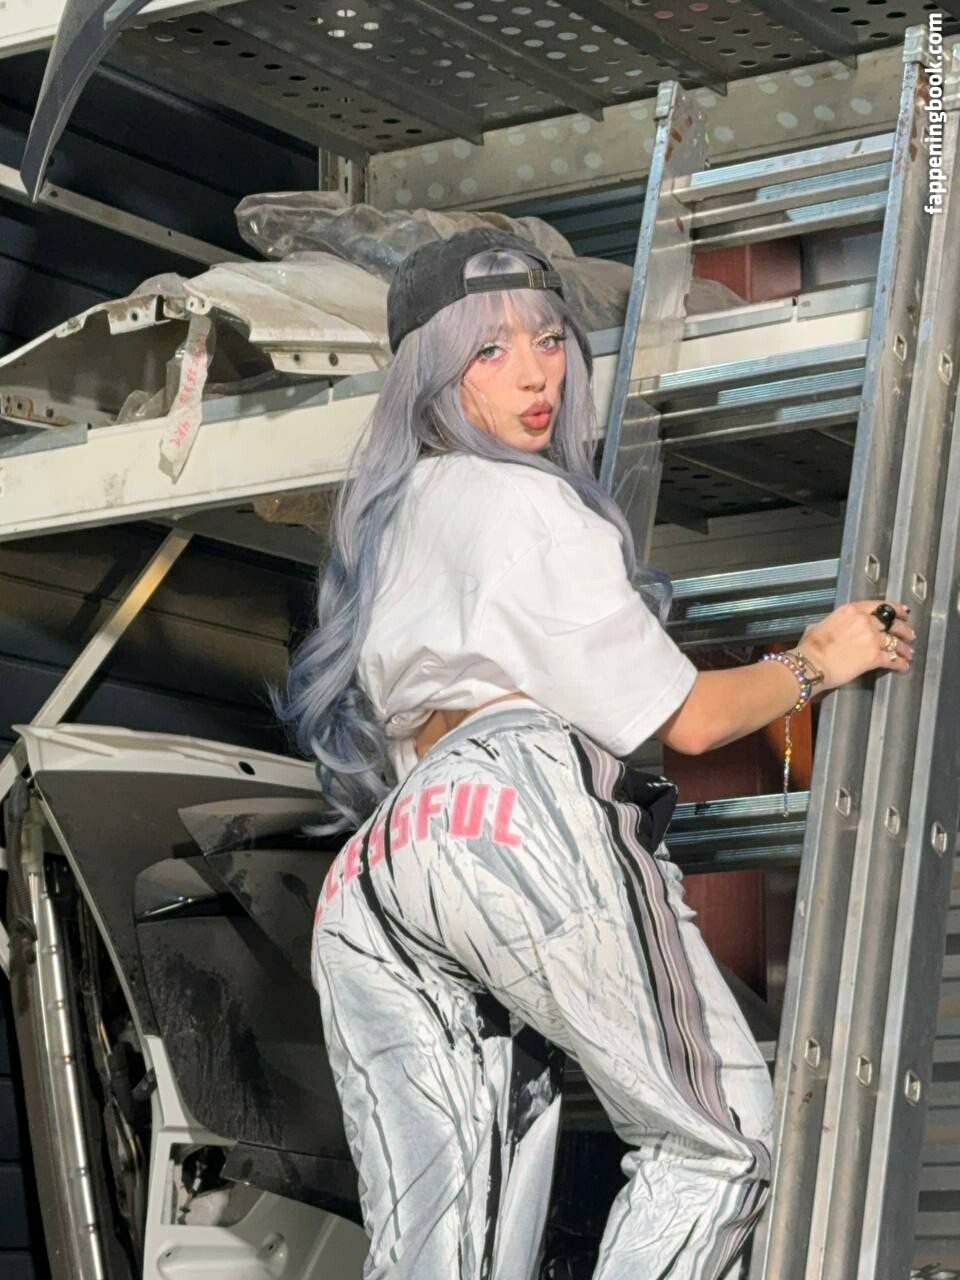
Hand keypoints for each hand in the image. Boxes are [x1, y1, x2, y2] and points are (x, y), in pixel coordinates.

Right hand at [796, 601, 915, 691]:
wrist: (811, 664)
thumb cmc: (810, 648)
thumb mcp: (819, 626)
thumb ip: (833, 623)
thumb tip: (833, 628)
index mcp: (852, 611)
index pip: (880, 606)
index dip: (895, 608)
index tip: (903, 612)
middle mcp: (865, 622)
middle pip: (892, 623)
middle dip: (904, 629)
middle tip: (909, 634)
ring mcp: (872, 639)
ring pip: (895, 642)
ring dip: (904, 649)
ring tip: (907, 653)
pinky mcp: (874, 657)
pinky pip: (892, 659)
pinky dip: (899, 663)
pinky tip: (903, 666)